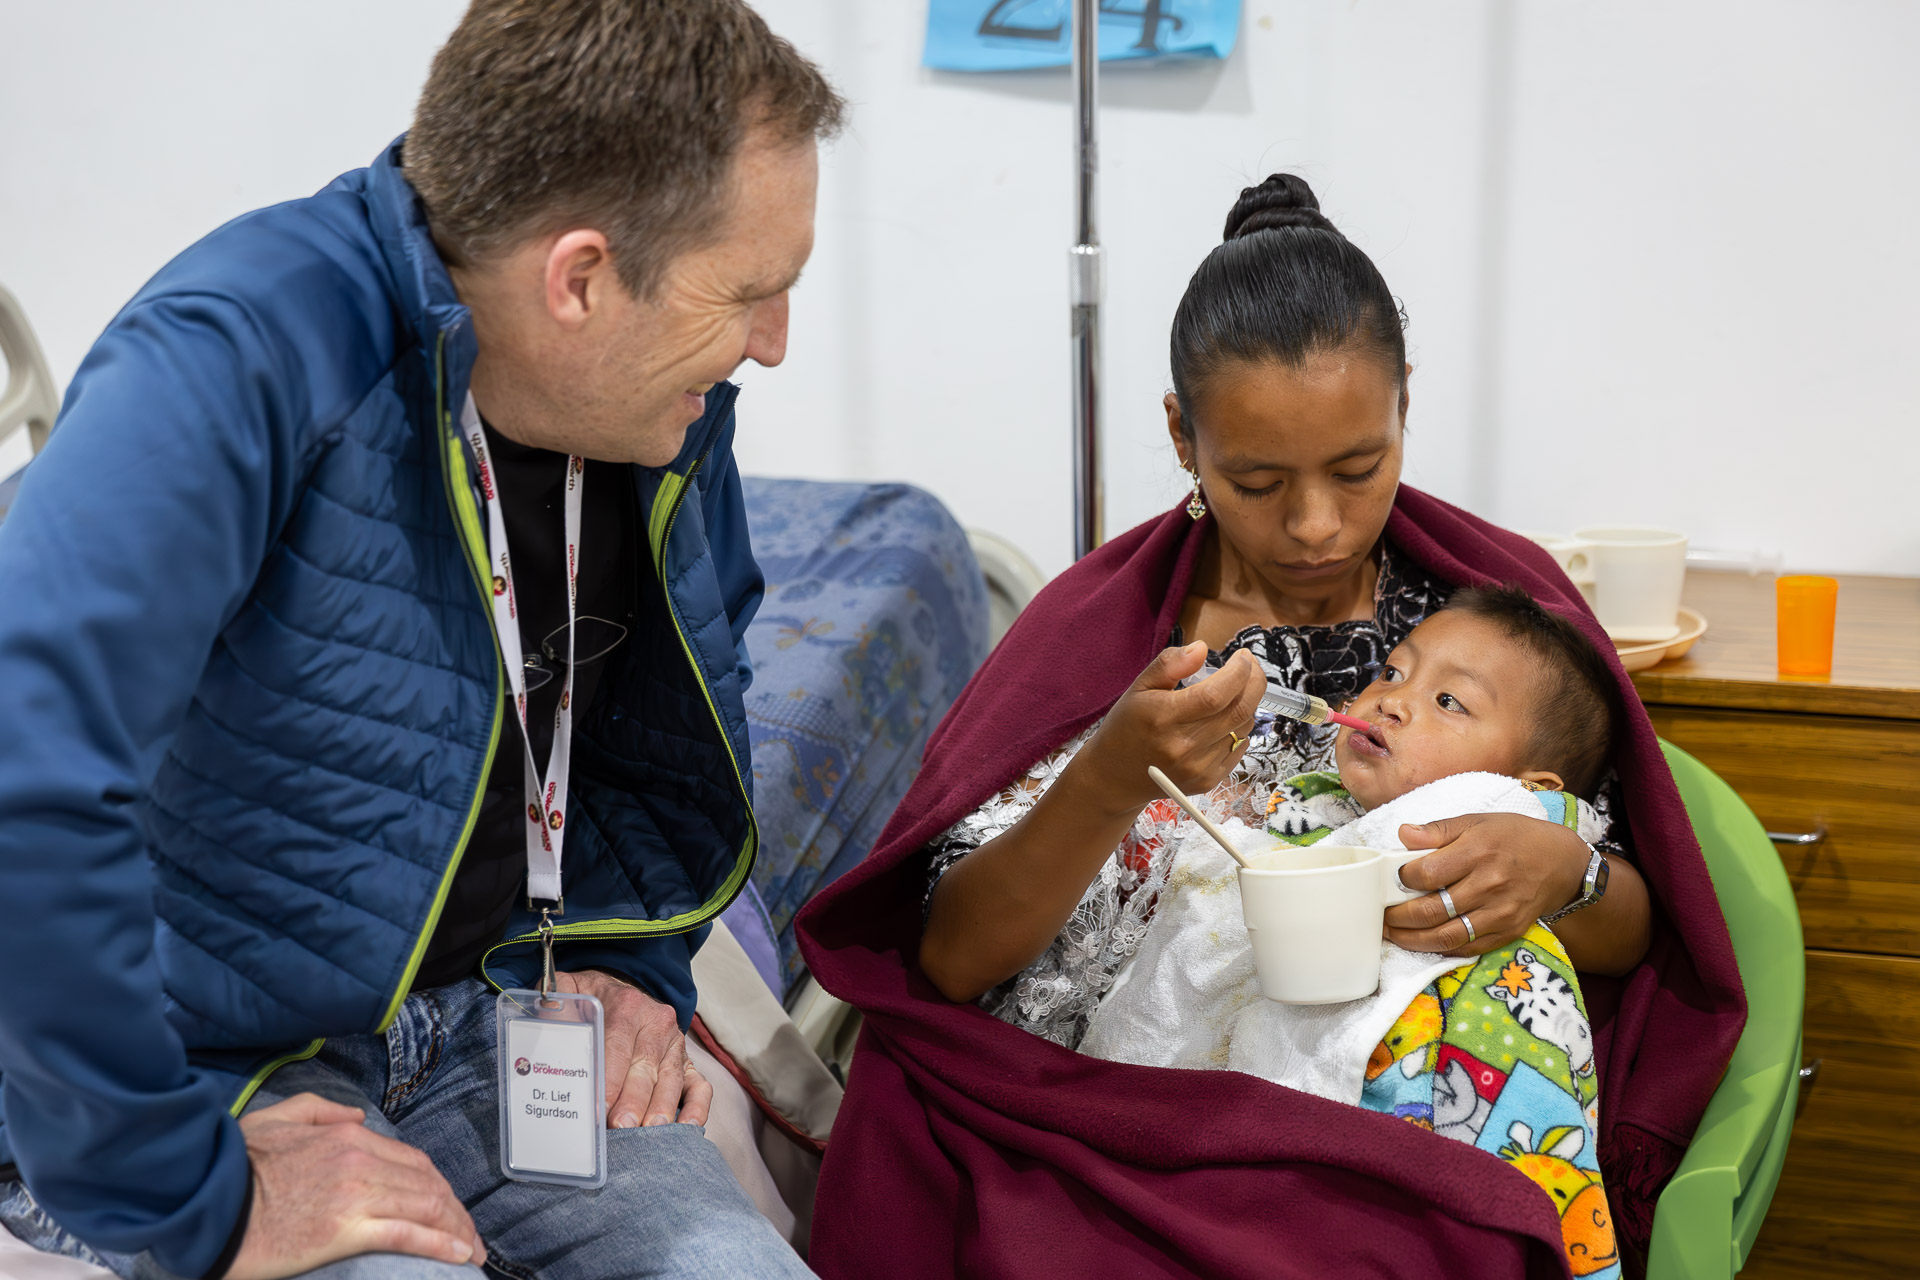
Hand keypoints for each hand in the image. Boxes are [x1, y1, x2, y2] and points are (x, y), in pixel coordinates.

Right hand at [225, 1093, 481, 1279]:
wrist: (205, 1200)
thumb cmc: (235, 1164)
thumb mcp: (278, 1118)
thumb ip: (322, 1111)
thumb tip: (357, 1117)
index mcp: (348, 1137)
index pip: (411, 1160)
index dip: (437, 1185)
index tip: (449, 1205)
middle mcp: (361, 1161)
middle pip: (427, 1184)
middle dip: (455, 1210)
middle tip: (470, 1234)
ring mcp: (355, 1195)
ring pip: (425, 1207)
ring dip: (456, 1229)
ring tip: (470, 1250)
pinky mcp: (345, 1230)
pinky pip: (406, 1233)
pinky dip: (439, 1243)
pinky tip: (458, 1255)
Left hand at [556, 969, 711, 1128]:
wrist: (622, 987)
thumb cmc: (591, 998)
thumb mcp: (569, 989)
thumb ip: (553, 1003)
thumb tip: (540, 1024)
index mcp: (627, 1006)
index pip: (617, 1045)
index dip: (607, 1079)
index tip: (596, 1109)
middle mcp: (656, 1024)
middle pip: (644, 1068)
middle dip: (632, 1102)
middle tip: (619, 1128)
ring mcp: (675, 1045)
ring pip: (671, 1081)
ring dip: (660, 1110)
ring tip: (647, 1135)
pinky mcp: (686, 1063)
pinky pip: (699, 1087)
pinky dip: (697, 1109)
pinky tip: (685, 1129)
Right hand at [1072, 642, 1265, 814]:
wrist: (1116, 776)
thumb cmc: (1126, 727)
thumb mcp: (1139, 687)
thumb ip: (1170, 664)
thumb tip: (1202, 648)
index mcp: (1165, 718)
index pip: (1217, 694)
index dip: (1238, 672)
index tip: (1242, 657)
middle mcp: (1184, 746)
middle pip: (1239, 710)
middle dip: (1254, 681)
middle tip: (1249, 666)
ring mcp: (1199, 767)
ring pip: (1243, 728)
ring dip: (1246, 703)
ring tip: (1232, 692)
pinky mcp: (1208, 781)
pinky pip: (1239, 748)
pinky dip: (1240, 728)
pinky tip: (1224, 719)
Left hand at [1383, 813, 1590, 956]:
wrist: (1562, 863)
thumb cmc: (1515, 837)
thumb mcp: (1477, 821)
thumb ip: (1438, 830)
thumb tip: (1403, 834)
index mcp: (1477, 852)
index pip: (1427, 873)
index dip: (1402, 879)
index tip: (1393, 879)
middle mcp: (1488, 885)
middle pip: (1431, 910)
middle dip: (1398, 917)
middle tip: (1382, 915)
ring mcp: (1499, 913)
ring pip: (1446, 936)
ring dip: (1412, 940)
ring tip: (1393, 934)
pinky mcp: (1508, 932)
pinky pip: (1468, 947)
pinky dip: (1441, 949)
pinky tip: (1423, 943)